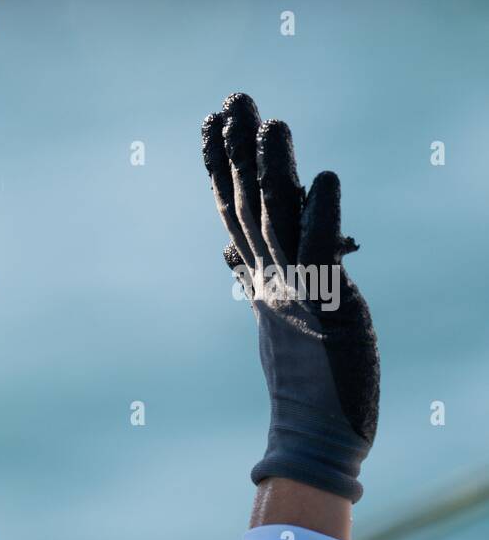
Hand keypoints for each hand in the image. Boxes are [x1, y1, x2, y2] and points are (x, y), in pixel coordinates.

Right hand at [201, 92, 379, 502]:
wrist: (314, 439)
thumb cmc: (308, 385)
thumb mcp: (281, 320)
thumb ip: (258, 279)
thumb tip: (231, 252)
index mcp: (264, 279)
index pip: (237, 212)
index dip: (223, 165)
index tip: (211, 123)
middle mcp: (274, 281)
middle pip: (249, 205)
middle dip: (238, 150)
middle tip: (231, 99)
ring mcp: (298, 296)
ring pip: (278, 222)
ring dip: (271, 171)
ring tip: (269, 121)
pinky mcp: (328, 312)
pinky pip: (322, 257)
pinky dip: (323, 216)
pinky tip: (323, 177)